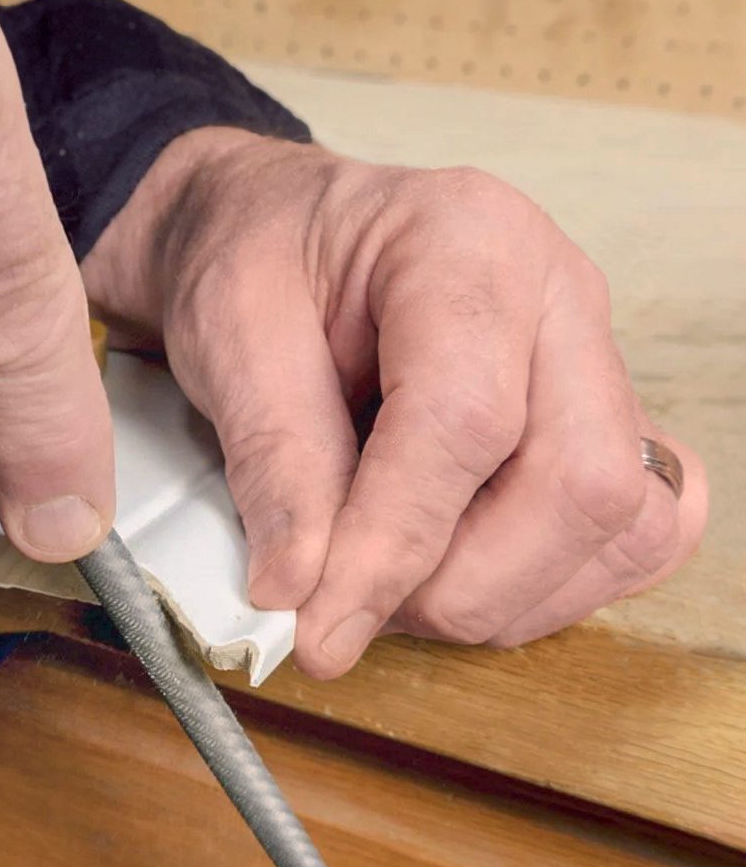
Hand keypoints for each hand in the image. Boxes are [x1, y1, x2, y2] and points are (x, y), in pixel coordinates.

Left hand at [82, 128, 707, 677]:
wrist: (279, 238)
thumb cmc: (257, 264)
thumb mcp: (230, 334)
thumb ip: (275, 459)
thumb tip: (299, 591)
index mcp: (469, 242)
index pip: (466, 421)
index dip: (393, 546)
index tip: (319, 628)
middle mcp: (562, 298)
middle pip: (578, 485)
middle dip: (456, 586)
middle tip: (345, 607)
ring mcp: (596, 364)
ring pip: (620, 528)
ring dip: (499, 597)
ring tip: (389, 585)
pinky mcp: (603, 424)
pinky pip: (635, 535)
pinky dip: (549, 588)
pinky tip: (457, 574)